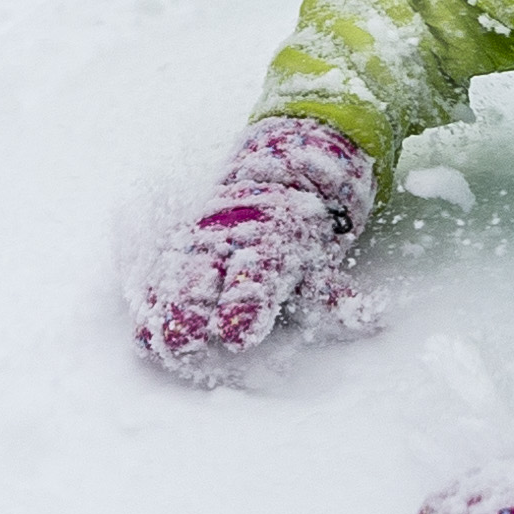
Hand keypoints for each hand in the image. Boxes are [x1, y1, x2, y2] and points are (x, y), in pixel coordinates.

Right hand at [135, 117, 379, 379]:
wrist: (272, 174)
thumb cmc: (296, 233)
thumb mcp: (318, 261)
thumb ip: (334, 296)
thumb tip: (372, 321)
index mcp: (267, 243)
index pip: (255, 277)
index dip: (246, 306)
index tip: (237, 333)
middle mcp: (228, 239)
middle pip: (205, 275)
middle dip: (192, 307)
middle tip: (185, 338)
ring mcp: (198, 241)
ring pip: (175, 274)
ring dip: (164, 308)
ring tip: (152, 340)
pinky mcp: (178, 247)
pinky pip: (160, 274)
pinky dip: (150, 301)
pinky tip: (141, 331)